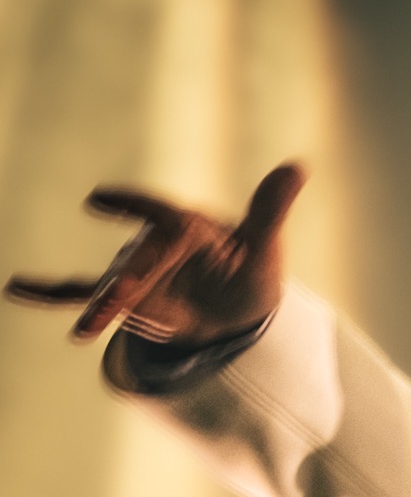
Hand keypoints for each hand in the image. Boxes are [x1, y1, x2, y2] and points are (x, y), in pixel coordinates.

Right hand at [4, 161, 305, 346]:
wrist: (238, 307)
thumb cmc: (251, 271)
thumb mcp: (265, 248)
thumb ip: (271, 210)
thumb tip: (297, 167)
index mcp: (184, 225)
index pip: (162, 220)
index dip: (134, 209)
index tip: (102, 200)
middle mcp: (152, 243)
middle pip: (135, 264)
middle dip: (125, 285)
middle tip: (114, 302)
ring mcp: (135, 270)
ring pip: (115, 288)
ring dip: (102, 308)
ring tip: (83, 329)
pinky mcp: (125, 297)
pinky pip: (82, 291)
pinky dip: (51, 292)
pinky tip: (15, 288)